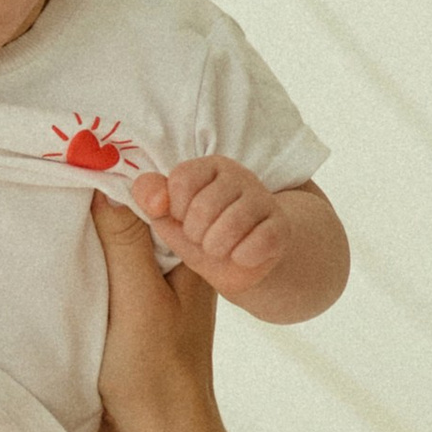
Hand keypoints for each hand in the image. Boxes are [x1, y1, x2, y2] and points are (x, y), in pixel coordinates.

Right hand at [92, 190, 221, 431]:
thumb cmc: (156, 370)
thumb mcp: (136, 298)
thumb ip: (126, 241)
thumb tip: (111, 182)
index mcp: (195, 254)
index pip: (163, 196)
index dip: (127, 176)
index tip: (85, 162)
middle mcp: (187, 262)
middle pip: (149, 213)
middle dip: (115, 194)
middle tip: (69, 172)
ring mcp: (168, 285)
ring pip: (137, 237)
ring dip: (108, 223)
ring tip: (69, 201)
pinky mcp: (149, 305)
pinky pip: (129, 263)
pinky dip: (107, 251)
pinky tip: (82, 247)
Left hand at [125, 154, 287, 294]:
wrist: (244, 263)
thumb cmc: (202, 236)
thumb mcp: (169, 220)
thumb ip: (151, 200)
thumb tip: (150, 196)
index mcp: (209, 168)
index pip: (181, 180)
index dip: (175, 208)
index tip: (182, 219)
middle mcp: (239, 175)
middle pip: (203, 206)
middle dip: (195, 234)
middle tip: (203, 238)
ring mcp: (264, 199)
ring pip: (231, 225)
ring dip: (217, 247)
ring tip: (219, 249)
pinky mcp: (281, 226)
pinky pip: (258, 243)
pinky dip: (243, 257)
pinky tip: (242, 256)